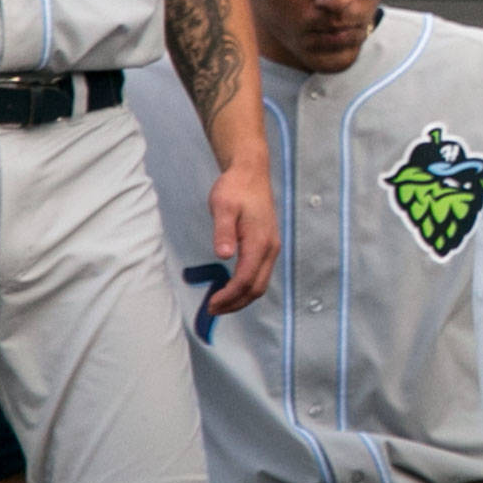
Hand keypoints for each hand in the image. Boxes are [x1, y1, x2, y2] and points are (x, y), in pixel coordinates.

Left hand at [206, 157, 279, 312]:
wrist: (251, 172)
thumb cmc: (235, 188)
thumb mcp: (223, 206)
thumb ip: (223, 231)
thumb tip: (224, 255)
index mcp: (259, 241)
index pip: (246, 279)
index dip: (229, 296)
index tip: (211, 304)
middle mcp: (270, 248)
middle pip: (257, 288)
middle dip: (236, 303)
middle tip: (212, 309)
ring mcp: (271, 247)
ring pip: (260, 283)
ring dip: (241, 298)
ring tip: (220, 303)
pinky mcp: (268, 245)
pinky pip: (260, 274)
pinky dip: (246, 287)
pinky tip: (231, 288)